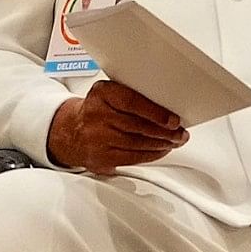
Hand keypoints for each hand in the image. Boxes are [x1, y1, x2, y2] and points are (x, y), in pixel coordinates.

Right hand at [45, 81, 186, 175]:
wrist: (71, 132)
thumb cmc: (97, 111)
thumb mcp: (109, 94)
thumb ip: (132, 96)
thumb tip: (166, 107)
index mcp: (101, 93)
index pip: (132, 102)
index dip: (156, 113)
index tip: (173, 120)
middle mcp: (96, 115)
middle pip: (138, 126)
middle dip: (165, 131)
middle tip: (180, 133)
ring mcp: (97, 138)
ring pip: (138, 143)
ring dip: (162, 144)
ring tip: (174, 141)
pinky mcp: (101, 158)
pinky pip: (133, 158)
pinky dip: (151, 155)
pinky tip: (160, 151)